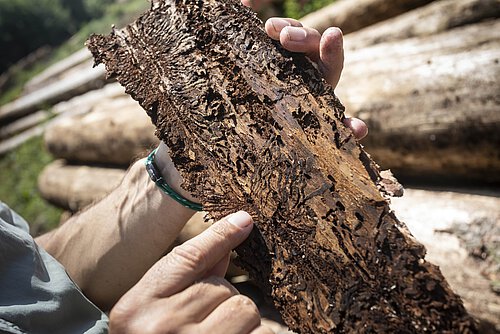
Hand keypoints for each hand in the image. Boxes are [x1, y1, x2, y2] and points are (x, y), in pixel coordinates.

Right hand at [109, 211, 272, 333]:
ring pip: (245, 311)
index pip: (187, 258)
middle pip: (224, 289)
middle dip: (223, 300)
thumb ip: (188, 275)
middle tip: (204, 322)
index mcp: (139, 305)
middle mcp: (161, 327)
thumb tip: (230, 238)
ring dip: (239, 322)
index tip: (245, 220)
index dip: (219, 236)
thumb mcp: (152, 309)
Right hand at [264, 17, 367, 139]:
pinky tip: (249, 14)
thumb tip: (360, 130)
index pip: (332, 61)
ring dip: (282, 27)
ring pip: (290, 32)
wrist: (276, 119)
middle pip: (310, 41)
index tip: (332, 35)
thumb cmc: (304, 122)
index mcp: (323, 77)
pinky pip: (268, 35)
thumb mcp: (321, 125)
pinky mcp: (268, 51)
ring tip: (269, 28)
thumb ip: (340, 125)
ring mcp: (287, 53)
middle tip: (287, 37)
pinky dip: (264, 29)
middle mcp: (308, 60)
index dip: (333, 49)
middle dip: (302, 36)